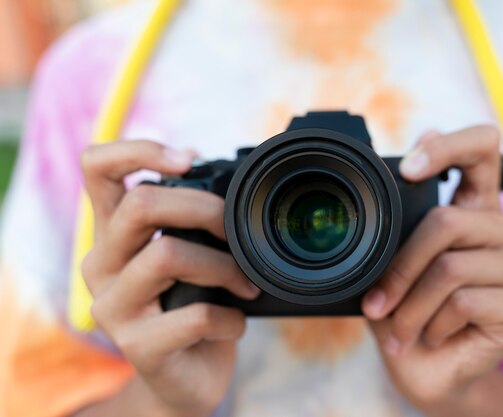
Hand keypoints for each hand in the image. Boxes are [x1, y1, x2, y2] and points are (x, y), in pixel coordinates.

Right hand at [80, 141, 259, 416]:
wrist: (185, 376)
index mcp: (112, 233)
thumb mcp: (186, 254)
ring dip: (225, 267)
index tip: (188, 159)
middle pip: (140, 205)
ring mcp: (113, 307)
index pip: (97, 168)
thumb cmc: (190, 305)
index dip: (139, 150)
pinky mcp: (138, 346)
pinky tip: (235, 324)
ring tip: (247, 285)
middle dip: (204, 208)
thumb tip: (210, 165)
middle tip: (235, 230)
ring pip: (168, 256)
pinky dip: (230, 317)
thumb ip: (185, 217)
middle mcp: (100, 264)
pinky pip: (195, 316)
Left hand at [361, 127, 502, 411]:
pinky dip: (431, 324)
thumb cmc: (406, 309)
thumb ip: (403, 219)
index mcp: (474, 208)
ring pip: (451, 268)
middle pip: (447, 222)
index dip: (448, 147)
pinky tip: (432, 335)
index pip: (481, 150)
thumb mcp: (393, 263)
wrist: (425, 369)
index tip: (407, 170)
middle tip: (377, 302)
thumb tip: (408, 157)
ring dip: (410, 305)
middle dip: (400, 268)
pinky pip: (464, 302)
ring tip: (399, 327)